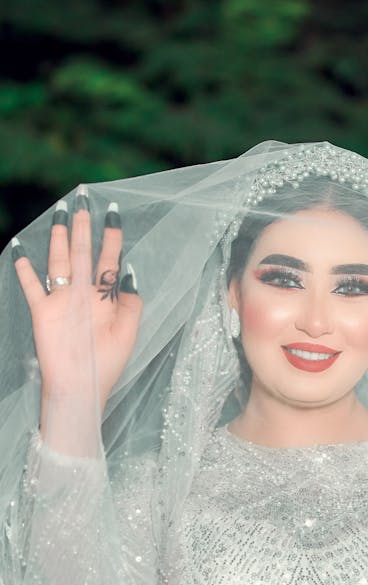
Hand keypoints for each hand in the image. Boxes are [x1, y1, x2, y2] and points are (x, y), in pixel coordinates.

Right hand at [12, 188, 141, 418]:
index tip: (113, 212)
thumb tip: (127, 270)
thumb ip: (130, 300)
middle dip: (83, 226)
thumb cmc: (108, 361)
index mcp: (105, 296)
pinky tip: (19, 250)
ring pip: (59, 262)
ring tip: (59, 215)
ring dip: (57, 238)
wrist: (82, 386)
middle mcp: (83, 293)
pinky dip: (25, 270)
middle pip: (83, 252)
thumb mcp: (129, 329)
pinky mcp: (43, 312)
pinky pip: (32, 287)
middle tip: (82, 198)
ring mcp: (62, 300)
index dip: (112, 235)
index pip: (109, 258)